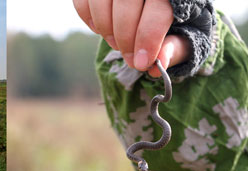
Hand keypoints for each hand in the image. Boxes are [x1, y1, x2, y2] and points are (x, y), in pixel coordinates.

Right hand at [72, 0, 189, 76]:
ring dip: (106, 30)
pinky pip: (82, 2)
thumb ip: (178, 47)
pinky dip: (89, 19)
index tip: (141, 63)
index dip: (148, 39)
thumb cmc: (181, 17)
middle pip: (127, 6)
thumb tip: (160, 63)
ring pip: (101, 2)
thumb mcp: (190, 32)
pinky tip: (103, 29)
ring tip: (117, 43)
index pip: (158, 11)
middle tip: (130, 58)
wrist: (163, 3)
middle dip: (125, 38)